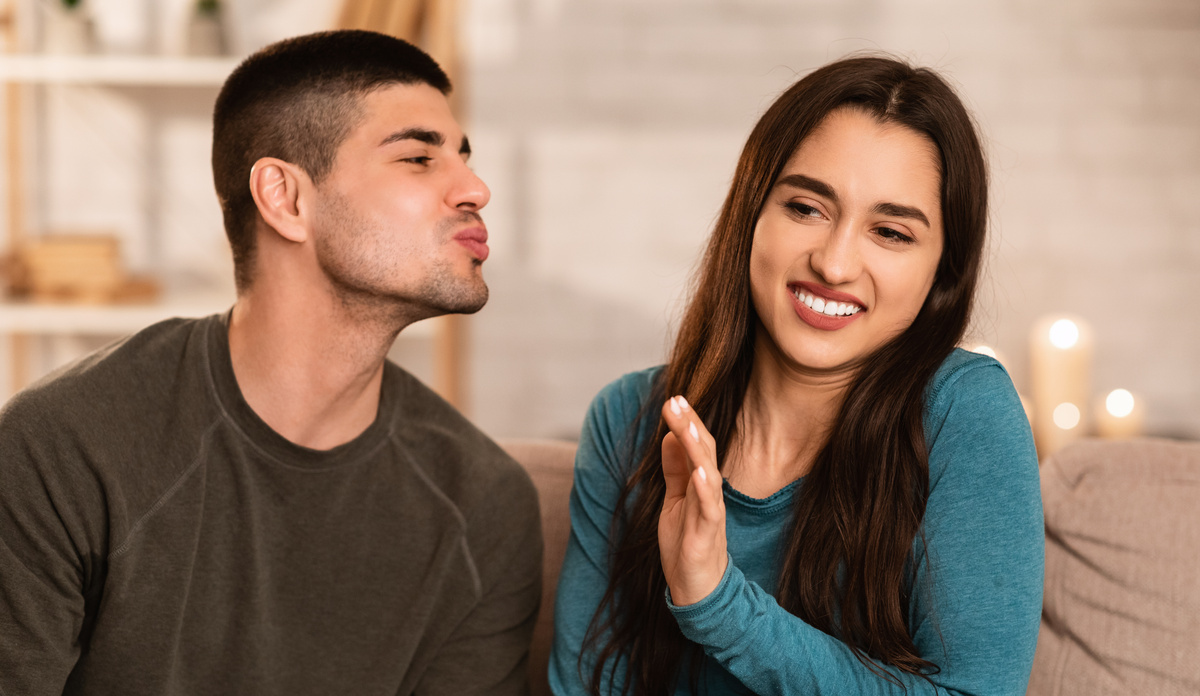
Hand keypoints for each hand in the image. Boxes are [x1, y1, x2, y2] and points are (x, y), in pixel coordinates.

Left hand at [658, 395, 727, 605]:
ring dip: (697, 449)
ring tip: (686, 424)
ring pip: (708, 474)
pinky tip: (699, 470)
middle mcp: (709, 494)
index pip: (696, 446)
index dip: (686, 422)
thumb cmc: (687, 545)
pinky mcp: (707, 535)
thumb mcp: (674, 501)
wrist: (698, 590)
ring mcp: (710, 513)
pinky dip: (705, 488)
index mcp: (700, 485)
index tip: (673, 399)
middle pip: (704, 452)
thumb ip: (675, 471)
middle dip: (690, 425)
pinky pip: (710, 508)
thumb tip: (669, 437)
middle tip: (676, 400)